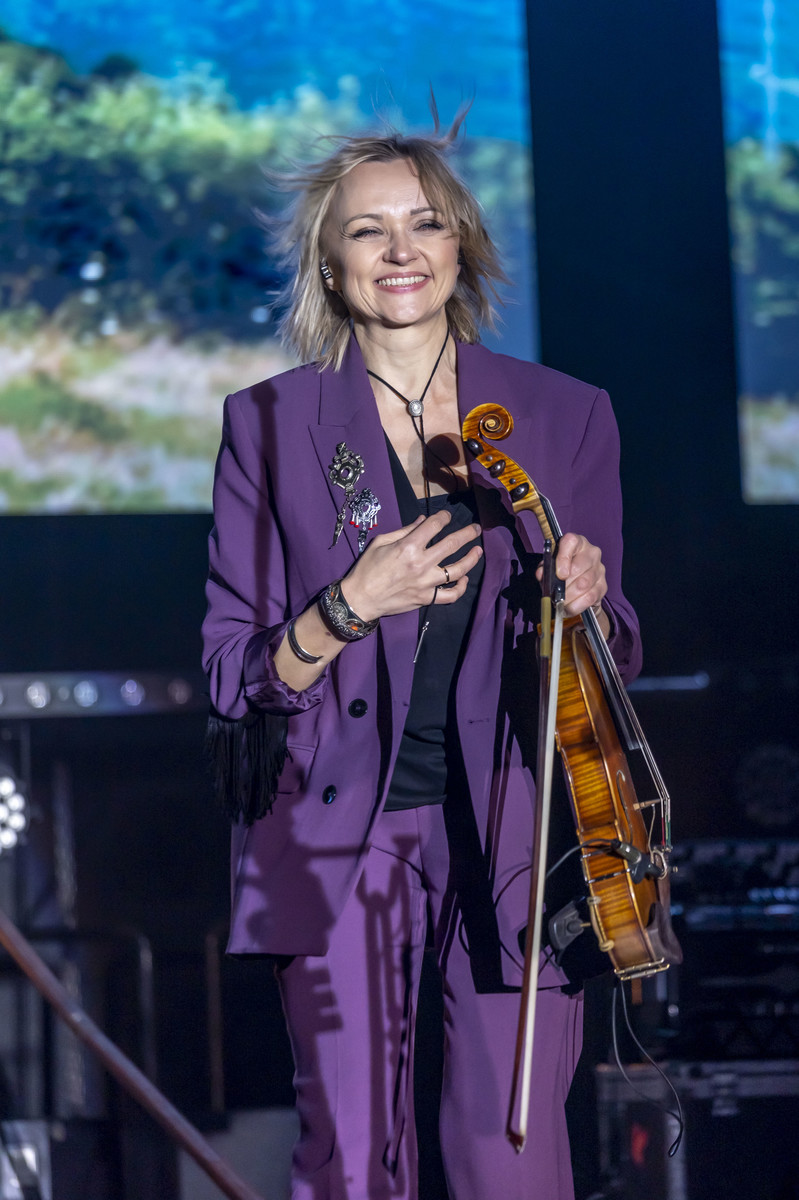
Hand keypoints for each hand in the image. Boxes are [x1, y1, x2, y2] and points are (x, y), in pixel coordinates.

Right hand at [340, 510, 482, 621]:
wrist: (360, 599)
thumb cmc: (367, 569)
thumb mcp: (380, 543)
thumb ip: (404, 531)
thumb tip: (422, 521)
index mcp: (408, 546)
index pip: (434, 526)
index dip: (444, 517)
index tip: (447, 516)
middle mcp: (421, 563)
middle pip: (452, 544)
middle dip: (467, 533)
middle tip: (476, 528)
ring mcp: (426, 583)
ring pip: (457, 570)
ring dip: (472, 559)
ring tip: (478, 551)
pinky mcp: (426, 599)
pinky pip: (450, 595)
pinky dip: (461, 588)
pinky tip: (464, 579)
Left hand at [536, 532, 606, 619]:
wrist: (577, 589)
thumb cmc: (562, 574)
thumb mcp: (551, 569)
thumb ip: (545, 569)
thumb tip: (541, 573)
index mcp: (577, 543)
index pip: (571, 542)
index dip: (563, 558)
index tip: (559, 574)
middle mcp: (591, 553)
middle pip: (577, 567)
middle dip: (563, 585)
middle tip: (555, 595)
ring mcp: (599, 569)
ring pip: (583, 584)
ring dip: (568, 597)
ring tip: (560, 602)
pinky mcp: (603, 586)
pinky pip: (589, 597)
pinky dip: (576, 605)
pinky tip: (569, 607)